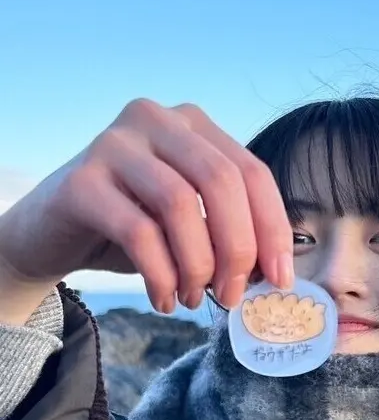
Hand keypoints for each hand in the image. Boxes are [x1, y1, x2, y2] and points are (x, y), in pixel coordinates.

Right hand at [0, 99, 293, 316]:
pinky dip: (161, 275)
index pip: (252, 173)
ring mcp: (115, 143)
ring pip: (180, 205)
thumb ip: (231, 232)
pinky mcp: (81, 180)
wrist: (58, 230)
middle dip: (238, 249)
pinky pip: (139, 232)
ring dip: (197, 265)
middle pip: (221, 181)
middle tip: (233, 296)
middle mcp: (157, 120)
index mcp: (195, 125)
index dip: (273, 229)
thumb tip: (275, 271)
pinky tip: (164, 299)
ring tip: (193, 298)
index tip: (279, 279)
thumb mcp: (193, 223)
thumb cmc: (138, 226)